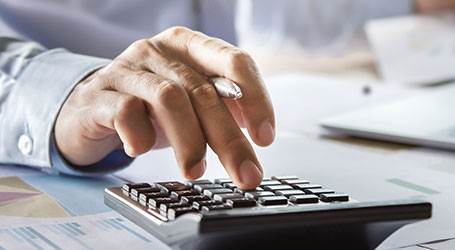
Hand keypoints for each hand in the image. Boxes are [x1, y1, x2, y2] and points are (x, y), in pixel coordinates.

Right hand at [54, 27, 274, 188]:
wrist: (87, 111)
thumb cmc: (148, 107)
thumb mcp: (190, 103)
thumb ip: (224, 109)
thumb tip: (259, 135)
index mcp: (190, 46)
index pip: (235, 61)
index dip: (256, 99)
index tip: (265, 138)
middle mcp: (160, 51)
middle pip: (204, 91)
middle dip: (229, 140)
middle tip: (246, 174)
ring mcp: (127, 69)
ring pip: (170, 99)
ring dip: (190, 142)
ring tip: (196, 171)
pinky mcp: (100, 93)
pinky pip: (127, 112)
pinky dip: (141, 136)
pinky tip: (142, 150)